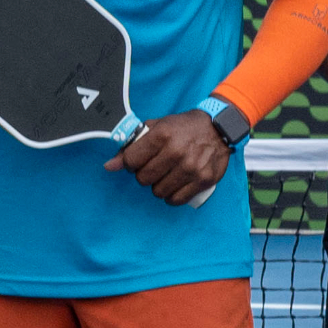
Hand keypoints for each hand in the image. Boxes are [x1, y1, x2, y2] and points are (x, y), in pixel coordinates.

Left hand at [108, 110, 230, 207]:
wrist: (218, 128)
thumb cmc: (183, 127)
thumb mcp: (156, 127)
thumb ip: (131, 146)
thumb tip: (109, 166)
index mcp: (161, 135)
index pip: (131, 161)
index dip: (130, 163)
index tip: (136, 161)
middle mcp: (176, 152)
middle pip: (143, 179)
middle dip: (144, 175)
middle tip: (153, 168)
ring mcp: (191, 168)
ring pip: (158, 191)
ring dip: (158, 186)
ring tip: (165, 176)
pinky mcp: (203, 180)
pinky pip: (176, 200)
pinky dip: (171, 196)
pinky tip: (174, 186)